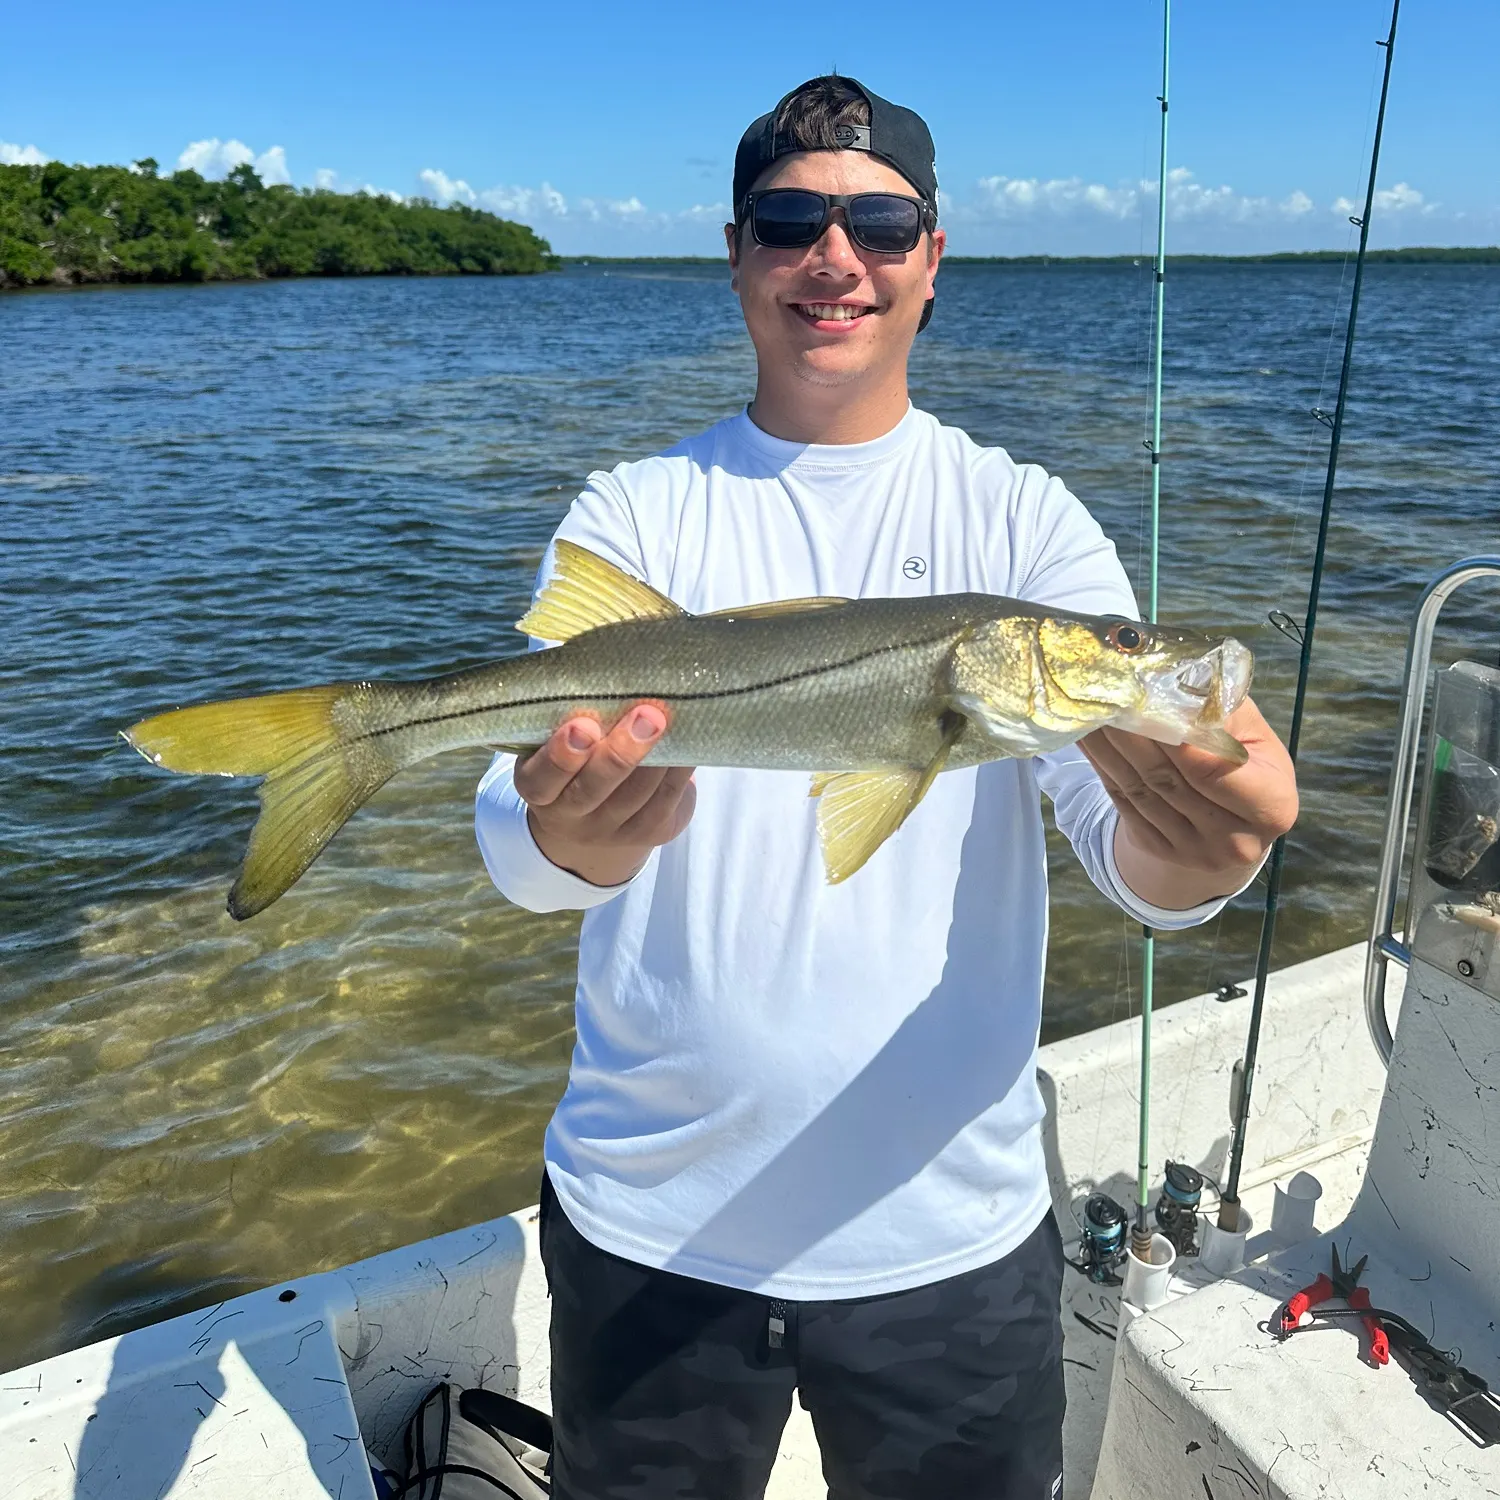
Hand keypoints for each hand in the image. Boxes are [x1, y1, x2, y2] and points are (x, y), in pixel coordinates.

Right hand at [514, 703, 695, 887]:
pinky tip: (687, 743)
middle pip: (591, 790)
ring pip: (634, 796)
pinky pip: (665, 801)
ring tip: (668, 721)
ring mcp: (609, 831)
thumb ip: (571, 716)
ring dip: (656, 758)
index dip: (560, 755)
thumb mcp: (558, 741)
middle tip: (645, 715)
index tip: (584, 725)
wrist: (596, 815)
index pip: (540, 779)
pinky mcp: (648, 833)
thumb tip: (605, 673)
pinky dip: (678, 770)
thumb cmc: (577, 757)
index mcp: (537, 788)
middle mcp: (568, 817)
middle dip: (619, 753)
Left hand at [1079, 697, 1297, 909]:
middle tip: (1104, 696)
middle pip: (1169, 780)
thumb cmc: (1247, 761)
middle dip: (1132, 734)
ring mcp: (1192, 852)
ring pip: (1138, 790)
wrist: (1231, 820)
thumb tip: (1174, 682)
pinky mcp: (1157, 849)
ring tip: (1088, 709)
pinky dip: (1102, 766)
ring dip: (1106, 748)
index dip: (1175, 738)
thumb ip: (1221, 711)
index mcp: (1271, 807)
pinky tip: (1087, 736)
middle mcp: (1235, 840)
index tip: (1143, 703)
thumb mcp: (1251, 733)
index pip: (1212, 771)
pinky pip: (1122, 802)